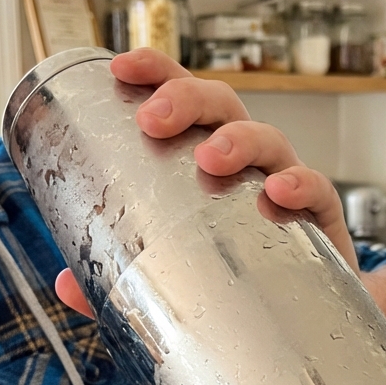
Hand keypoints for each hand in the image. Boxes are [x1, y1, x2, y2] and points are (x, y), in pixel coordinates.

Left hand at [55, 48, 356, 317]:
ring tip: (212, 158)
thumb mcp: (173, 271)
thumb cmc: (234, 272)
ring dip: (239, 139)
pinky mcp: (320, 221)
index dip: (155, 72)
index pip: (182, 97)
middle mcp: (247, 159)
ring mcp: (284, 183)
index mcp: (206, 154)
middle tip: (153, 121)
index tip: (121, 67)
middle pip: (221, 104)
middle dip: (186, 100)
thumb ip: (119, 275)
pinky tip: (279, 193)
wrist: (305, 317)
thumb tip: (65, 285)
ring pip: (268, 138)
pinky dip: (301, 185)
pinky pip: (318, 192)